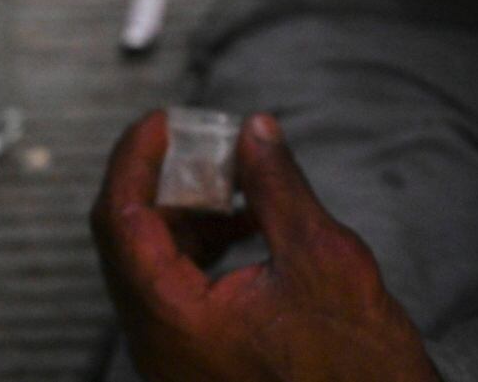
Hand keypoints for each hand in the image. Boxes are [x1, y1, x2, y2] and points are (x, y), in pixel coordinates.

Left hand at [91, 112, 439, 381]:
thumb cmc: (357, 371)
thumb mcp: (324, 261)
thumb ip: (277, 187)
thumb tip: (254, 130)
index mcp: (172, 318)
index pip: (120, 218)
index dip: (135, 158)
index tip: (163, 120)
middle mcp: (155, 340)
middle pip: (127, 236)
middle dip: (162, 178)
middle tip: (201, 140)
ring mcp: (172, 351)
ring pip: (150, 258)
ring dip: (184, 209)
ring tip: (233, 176)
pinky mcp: (194, 354)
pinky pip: (175, 284)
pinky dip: (200, 244)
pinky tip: (244, 220)